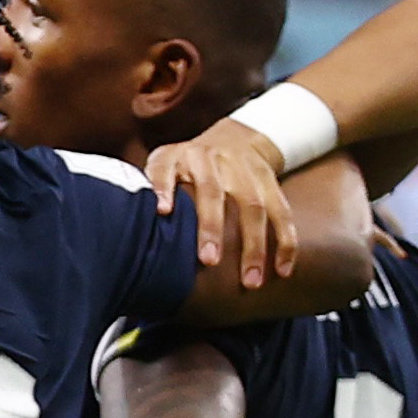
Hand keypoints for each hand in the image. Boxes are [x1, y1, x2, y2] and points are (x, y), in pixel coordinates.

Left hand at [144, 120, 298, 292]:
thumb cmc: (188, 163)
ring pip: (254, 206)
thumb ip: (149, 188)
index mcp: (180, 156)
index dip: (162, 187)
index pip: (166, 168)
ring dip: (254, 246)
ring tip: (251, 281)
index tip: (161, 211)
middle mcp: (214, 159)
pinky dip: (285, 242)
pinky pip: (282, 213)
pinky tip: (283, 270)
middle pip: (214, 192)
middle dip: (212, 227)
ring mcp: (245, 170)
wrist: (238, 136)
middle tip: (209, 262)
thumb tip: (132, 226)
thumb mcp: (165, 163)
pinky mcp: (270, 182)